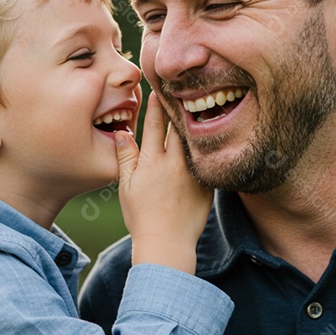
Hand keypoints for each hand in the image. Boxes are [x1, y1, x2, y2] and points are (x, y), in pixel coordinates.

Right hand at [115, 91, 212, 274]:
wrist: (167, 245)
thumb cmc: (141, 218)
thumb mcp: (126, 186)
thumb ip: (125, 157)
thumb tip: (122, 132)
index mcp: (151, 161)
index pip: (154, 125)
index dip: (156, 106)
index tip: (158, 90)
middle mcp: (174, 163)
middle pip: (179, 127)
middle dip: (180, 107)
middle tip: (184, 89)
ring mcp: (193, 173)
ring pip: (196, 140)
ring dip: (196, 123)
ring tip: (200, 106)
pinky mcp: (207, 184)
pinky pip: (208, 159)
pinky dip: (208, 147)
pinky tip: (213, 135)